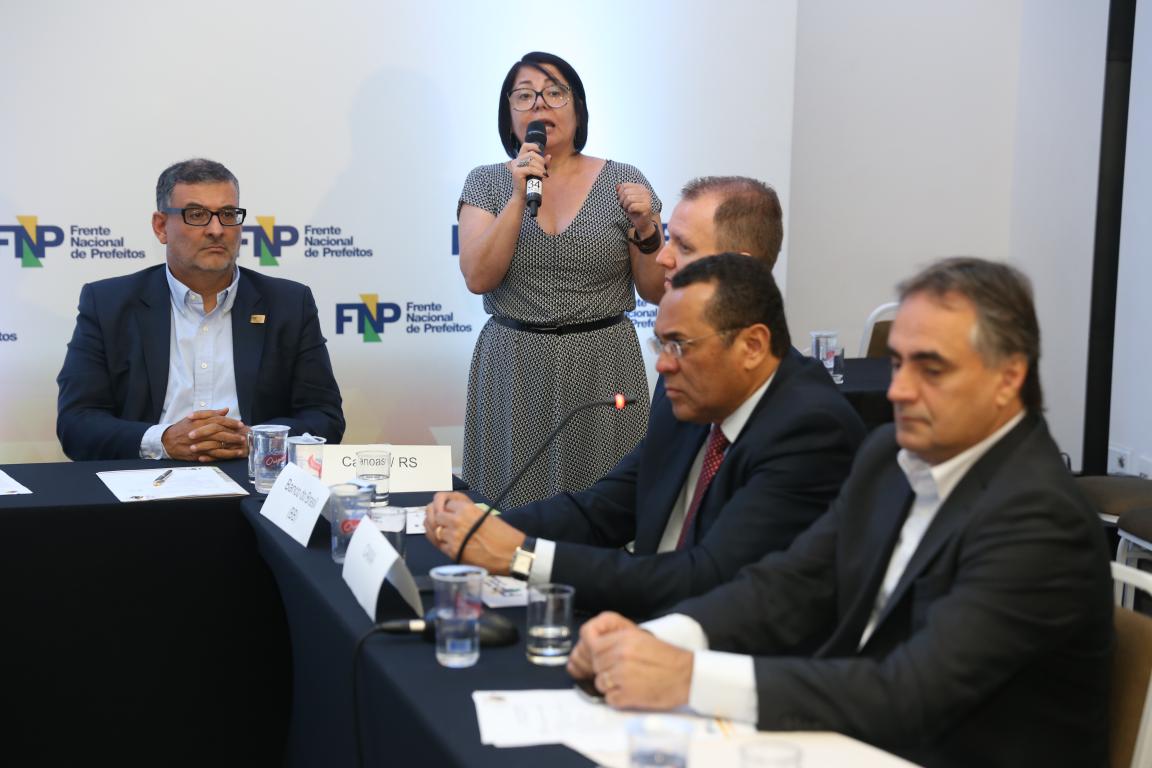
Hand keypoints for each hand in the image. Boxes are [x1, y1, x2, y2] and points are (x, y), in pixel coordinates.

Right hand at [161, 408, 247, 461]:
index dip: (231, 422)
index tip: (241, 424)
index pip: (218, 420)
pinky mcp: (197, 454)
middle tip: (243, 437)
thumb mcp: (194, 417)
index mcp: (199, 422)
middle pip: (219, 433)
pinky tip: (231, 455)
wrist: (167, 441)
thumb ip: (211, 413)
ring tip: (240, 447)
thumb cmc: (182, 428)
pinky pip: (212, 455)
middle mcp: (199, 432)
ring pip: (217, 445)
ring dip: (230, 446)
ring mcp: (198, 444)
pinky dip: (223, 455)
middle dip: (233, 435)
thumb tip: (225, 410)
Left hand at [424, 491, 524, 571]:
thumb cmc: (504, 536)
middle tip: (438, 520)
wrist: (511, 554)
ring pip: (435, 530)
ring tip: (440, 531)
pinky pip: (438, 545)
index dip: (445, 507)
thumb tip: (453, 514)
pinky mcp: (453, 551)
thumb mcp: (485, 515)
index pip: (445, 502)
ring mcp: (453, 537)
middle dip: (437, 518)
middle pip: (436, 515)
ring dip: (437, 531)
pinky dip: (439, 543)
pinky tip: (442, 542)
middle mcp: (458, 521)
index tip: (445, 510)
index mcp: (467, 509)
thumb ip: (467, 513)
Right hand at [510, 144, 549, 200]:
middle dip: (541, 161)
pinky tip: (543, 176)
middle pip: (531, 154)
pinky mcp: (517, 172)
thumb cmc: (530, 183)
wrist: (523, 196)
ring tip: (543, 174)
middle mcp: (516, 161)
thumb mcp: (539, 171)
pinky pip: (530, 169)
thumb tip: (549, 156)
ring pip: (532, 161)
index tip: (541, 151)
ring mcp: (515, 166)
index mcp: (520, 159)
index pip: (525, 146)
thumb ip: (543, 164)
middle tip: (544, 169)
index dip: (534, 146)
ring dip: (541, 167)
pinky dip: (538, 172)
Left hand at [578, 614, 693, 710]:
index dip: (595, 651)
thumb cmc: (668, 659)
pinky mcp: (627, 695)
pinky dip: (618, 699)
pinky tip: (631, 693)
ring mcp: (622, 676)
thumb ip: (618, 639)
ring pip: (600, 682)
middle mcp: (621, 655)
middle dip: (604, 669)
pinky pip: (609, 699)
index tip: (600, 657)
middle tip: (622, 671)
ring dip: (610, 685)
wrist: (687, 676)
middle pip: (595, 664)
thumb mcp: (642, 638)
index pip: (592, 643)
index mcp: (625, 639)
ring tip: (628, 682)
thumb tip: (595, 644)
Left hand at [616, 183, 656, 234]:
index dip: (620, 193)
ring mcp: (647, 199)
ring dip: (625, 206)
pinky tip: (632, 212)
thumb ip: (622, 191)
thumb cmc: (634, 211)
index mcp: (640, 187)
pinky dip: (629, 210)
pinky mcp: (647, 207)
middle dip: (622, 200)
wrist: (642, 223)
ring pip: (629, 199)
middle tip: (625, 206)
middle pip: (626, 192)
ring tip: (628, 208)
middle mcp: (645, 191)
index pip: (625, 186)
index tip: (622, 200)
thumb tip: (617, 185)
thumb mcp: (625, 200)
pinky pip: (632, 206)